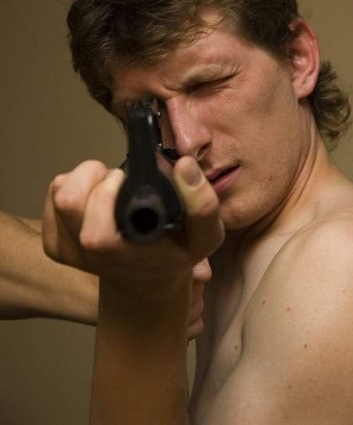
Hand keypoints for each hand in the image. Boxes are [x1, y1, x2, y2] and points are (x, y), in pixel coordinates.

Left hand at [42, 158, 222, 321]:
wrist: (145, 283)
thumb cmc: (174, 253)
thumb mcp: (205, 236)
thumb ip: (203, 205)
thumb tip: (184, 165)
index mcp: (128, 256)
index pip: (98, 233)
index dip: (108, 193)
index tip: (127, 180)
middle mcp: (94, 257)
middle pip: (70, 202)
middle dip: (98, 177)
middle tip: (122, 182)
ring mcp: (70, 252)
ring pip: (59, 194)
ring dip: (85, 178)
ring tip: (109, 186)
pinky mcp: (55, 245)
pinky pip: (52, 195)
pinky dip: (71, 184)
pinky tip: (94, 196)